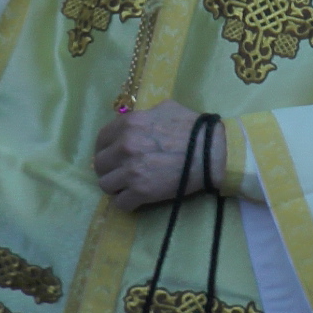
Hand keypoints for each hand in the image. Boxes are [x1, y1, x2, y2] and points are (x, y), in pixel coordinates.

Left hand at [93, 101, 225, 211]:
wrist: (213, 153)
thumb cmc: (193, 129)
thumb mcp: (167, 109)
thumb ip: (146, 115)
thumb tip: (138, 121)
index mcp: (128, 125)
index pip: (101, 139)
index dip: (106, 148)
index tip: (113, 155)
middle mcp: (124, 147)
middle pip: (99, 164)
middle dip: (109, 169)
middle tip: (122, 172)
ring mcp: (130, 171)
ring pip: (105, 185)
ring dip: (116, 187)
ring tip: (128, 186)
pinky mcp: (140, 192)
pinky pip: (120, 203)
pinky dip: (127, 203)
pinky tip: (136, 199)